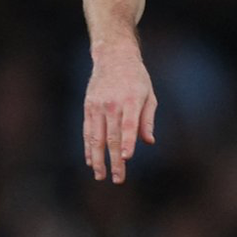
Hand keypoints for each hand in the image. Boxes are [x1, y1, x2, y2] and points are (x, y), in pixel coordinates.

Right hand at [82, 45, 157, 182]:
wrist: (113, 56)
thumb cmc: (137, 78)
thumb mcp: (149, 95)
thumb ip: (147, 119)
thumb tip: (148, 141)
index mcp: (131, 100)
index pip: (128, 125)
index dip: (127, 142)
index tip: (126, 158)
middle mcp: (113, 104)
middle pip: (112, 136)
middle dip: (114, 160)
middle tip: (118, 179)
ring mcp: (98, 106)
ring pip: (96, 137)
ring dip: (98, 158)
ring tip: (100, 175)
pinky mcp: (88, 107)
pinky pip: (87, 131)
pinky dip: (88, 147)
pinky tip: (91, 161)